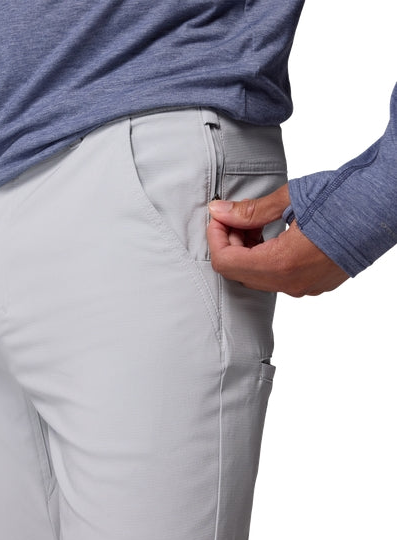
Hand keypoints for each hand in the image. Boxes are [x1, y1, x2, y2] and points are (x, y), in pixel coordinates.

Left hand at [206, 184, 349, 296]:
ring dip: (247, 251)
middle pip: (239, 273)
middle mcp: (292, 283)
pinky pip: (278, 279)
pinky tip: (273, 234)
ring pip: (258, 278)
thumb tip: (219, 212)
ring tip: (255, 223)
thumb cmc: (344, 197)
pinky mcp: (317, 284)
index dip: (215, 238)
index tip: (218, 217)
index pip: (226, 262)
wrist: (387, 205)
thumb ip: (250, 211)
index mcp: (282, 264)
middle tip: (236, 217)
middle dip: (230, 244)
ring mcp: (306, 288)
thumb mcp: (290, 198)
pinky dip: (266, 259)